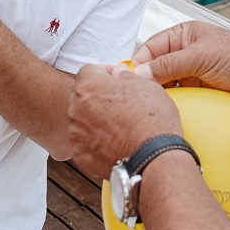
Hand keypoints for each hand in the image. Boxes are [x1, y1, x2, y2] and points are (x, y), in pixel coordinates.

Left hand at [68, 63, 182, 177]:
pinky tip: (116, 143)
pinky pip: (86, 143)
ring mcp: (76, 134)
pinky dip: (97, 142)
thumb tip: (119, 74)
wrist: (153, 157)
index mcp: (88, 86)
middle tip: (121, 104)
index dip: (104, 73)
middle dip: (99, 97)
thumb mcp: (146, 85)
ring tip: (120, 127)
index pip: (89, 71)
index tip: (116, 78)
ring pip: (83, 121)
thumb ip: (126, 76)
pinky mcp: (80, 155)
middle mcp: (76, 109)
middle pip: (83, 97)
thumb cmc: (152, 119)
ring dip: (97, 120)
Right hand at [132, 22, 229, 105]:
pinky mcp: (198, 91)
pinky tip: (170, 109)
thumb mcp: (199, 56)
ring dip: (161, 93)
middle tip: (141, 93)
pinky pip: (179, 98)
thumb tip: (141, 72)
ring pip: (165, 85)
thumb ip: (168, 64)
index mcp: (183, 36)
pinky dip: (173, 103)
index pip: (150, 47)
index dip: (139, 62)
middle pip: (155, 67)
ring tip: (155, 102)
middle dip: (148, 80)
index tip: (132, 78)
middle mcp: (185, 53)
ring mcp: (191, 73)